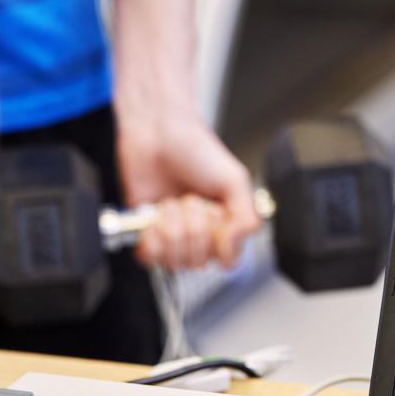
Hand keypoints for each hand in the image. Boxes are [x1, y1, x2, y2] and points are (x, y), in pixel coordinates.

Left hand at [117, 114, 260, 269]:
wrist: (157, 133)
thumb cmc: (196, 150)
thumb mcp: (236, 181)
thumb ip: (247, 219)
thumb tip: (232, 251)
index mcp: (227, 225)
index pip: (227, 260)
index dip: (220, 243)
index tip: (216, 215)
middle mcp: (201, 234)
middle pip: (199, 261)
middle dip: (193, 227)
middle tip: (191, 199)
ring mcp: (174, 235)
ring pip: (174, 260)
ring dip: (171, 227)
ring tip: (172, 202)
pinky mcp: (147, 233)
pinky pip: (150, 258)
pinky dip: (150, 237)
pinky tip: (154, 217)